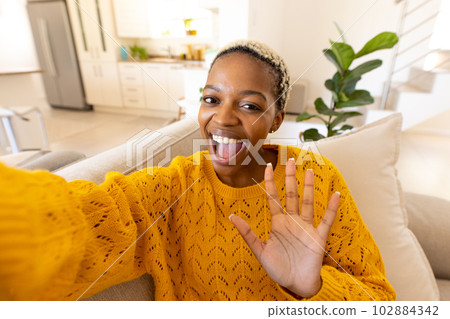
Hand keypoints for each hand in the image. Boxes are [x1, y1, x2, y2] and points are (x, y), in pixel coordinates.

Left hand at [229, 158, 339, 297]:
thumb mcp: (260, 251)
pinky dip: (331, 208)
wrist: (295, 285)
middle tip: (291, 160)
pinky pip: (326, 220)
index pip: (273, 198)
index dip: (270, 182)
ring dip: (309, 187)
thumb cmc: (278, 268)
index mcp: (278, 223)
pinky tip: (335, 194)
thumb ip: (248, 234)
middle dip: (291, 178)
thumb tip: (232, 217)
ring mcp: (306, 227)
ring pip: (307, 202)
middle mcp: (292, 221)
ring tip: (309, 170)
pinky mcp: (318, 237)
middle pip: (291, 194)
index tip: (268, 166)